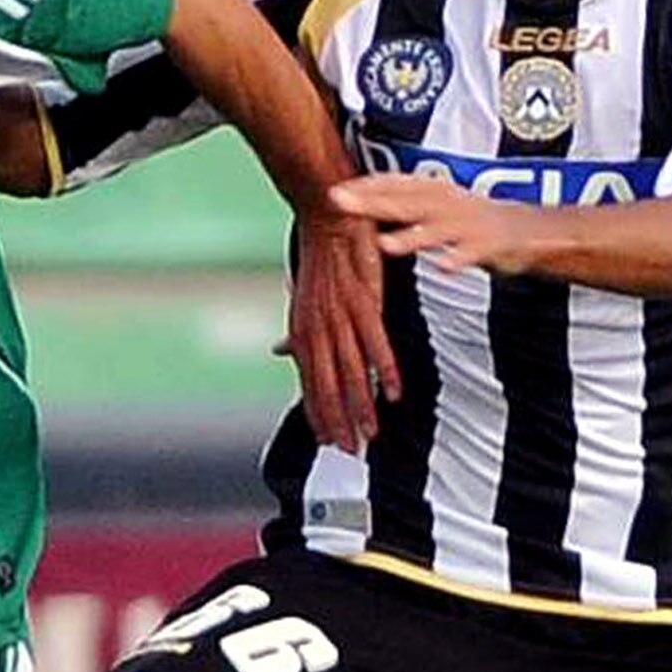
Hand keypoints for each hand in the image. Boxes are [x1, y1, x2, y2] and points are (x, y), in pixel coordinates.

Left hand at [284, 200, 400, 451]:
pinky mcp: (364, 302)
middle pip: (327, 387)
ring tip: (371, 433)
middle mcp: (317, 330)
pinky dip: (384, 370)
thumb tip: (279, 352)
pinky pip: (375, 344)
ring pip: (350, 373)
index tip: (328, 440)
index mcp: (302, 331)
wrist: (328, 219)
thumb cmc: (317, 260)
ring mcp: (340, 317)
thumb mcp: (300, 300)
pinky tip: (392, 392)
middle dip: (338, 422)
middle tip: (350, 451)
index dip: (318, 414)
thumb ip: (296, 332)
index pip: (309, 383)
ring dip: (361, 406)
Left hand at [331, 172, 556, 276]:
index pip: (395, 183)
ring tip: (385, 244)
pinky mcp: (489, 246)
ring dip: (411, 236)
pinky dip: (458, 260)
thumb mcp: (436, 207)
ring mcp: (468, 224)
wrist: (528, 231)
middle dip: (372, 202)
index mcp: (434, 192)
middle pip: (405, 201)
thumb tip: (362, 205)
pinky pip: (472, 254)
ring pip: (436, 229)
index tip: (336, 190)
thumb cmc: (472, 222)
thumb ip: (403, 206)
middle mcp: (448, 203)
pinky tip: (443, 267)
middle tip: (339, 202)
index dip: (366, 185)